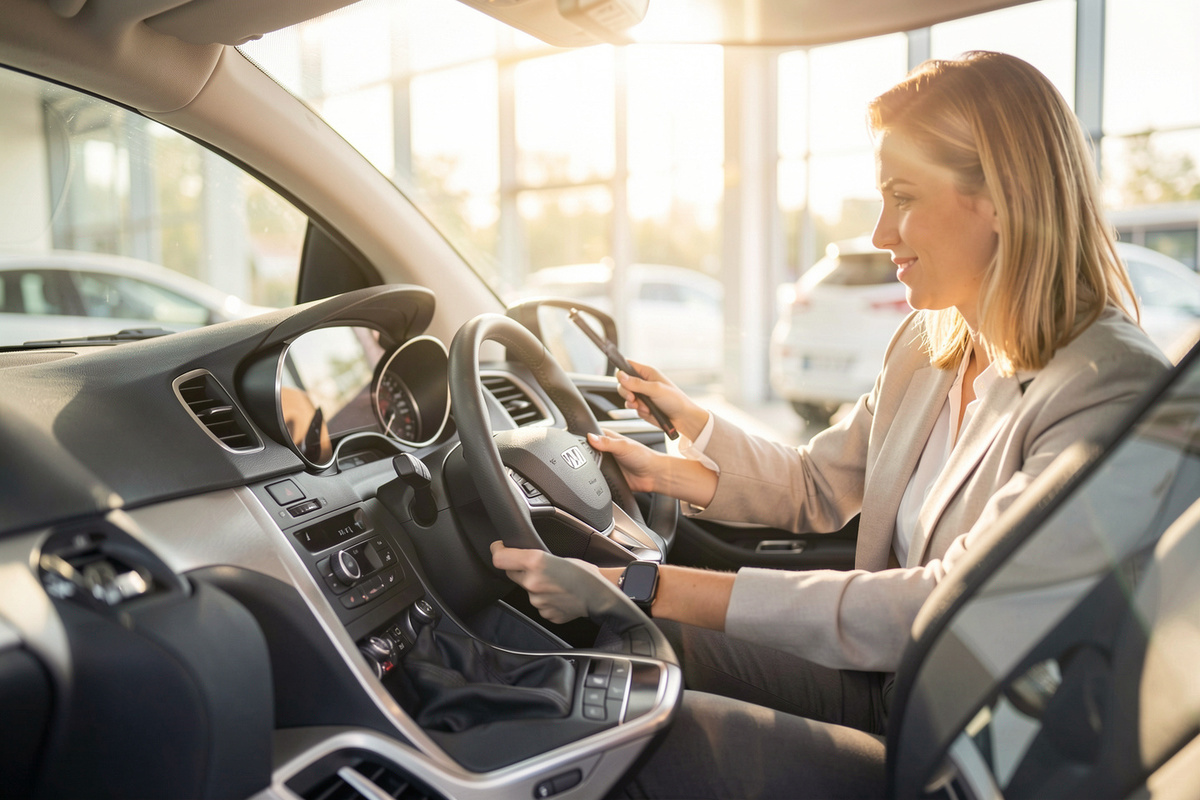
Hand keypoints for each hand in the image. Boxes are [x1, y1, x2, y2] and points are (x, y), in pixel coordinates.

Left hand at [490, 541, 617, 623]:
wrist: (601, 597)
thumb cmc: (585, 573)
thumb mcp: (558, 556)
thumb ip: (534, 558)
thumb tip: (519, 557)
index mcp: (535, 562)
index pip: (499, 558)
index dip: (497, 551)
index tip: (499, 548)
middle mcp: (532, 582)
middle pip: (511, 573)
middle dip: (519, 568)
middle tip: (536, 566)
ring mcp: (537, 601)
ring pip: (527, 589)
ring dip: (535, 585)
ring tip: (555, 582)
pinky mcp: (544, 613)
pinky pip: (538, 603)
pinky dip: (546, 598)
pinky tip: (559, 595)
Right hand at [588, 428, 718, 507]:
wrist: (653, 475)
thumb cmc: (644, 457)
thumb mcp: (624, 446)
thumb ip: (607, 442)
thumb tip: (591, 437)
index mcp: (609, 439)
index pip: (591, 435)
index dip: (584, 438)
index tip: (577, 441)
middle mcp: (606, 451)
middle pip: (588, 451)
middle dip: (585, 455)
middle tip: (585, 457)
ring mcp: (606, 464)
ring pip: (591, 465)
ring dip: (590, 467)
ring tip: (593, 467)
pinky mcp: (608, 476)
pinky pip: (597, 478)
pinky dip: (595, 478)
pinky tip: (596, 477)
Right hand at [617, 360, 708, 440]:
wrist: (683, 418)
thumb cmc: (675, 400)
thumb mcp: (655, 389)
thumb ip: (637, 383)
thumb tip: (620, 375)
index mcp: (647, 373)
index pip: (627, 366)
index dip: (621, 371)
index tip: (621, 380)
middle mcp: (643, 382)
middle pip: (623, 383)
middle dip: (625, 391)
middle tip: (632, 397)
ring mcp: (642, 395)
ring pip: (626, 396)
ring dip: (632, 403)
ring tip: (643, 407)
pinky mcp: (642, 406)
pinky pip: (632, 407)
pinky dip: (638, 410)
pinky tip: (648, 411)